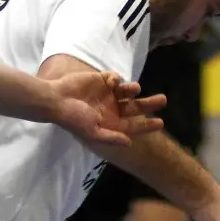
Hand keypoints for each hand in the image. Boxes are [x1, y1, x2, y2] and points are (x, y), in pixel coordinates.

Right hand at [47, 71, 166, 146]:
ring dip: (133, 89)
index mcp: (110, 123)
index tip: (161, 123)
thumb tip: (129, 143)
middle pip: (135, 107)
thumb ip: (111, 137)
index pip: (133, 125)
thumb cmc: (73, 118)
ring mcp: (106, 94)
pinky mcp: (101, 80)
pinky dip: (117, 78)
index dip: (147, 125)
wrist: (56, 99)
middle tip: (163, 100)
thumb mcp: (92, 131)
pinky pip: (115, 78)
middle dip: (149, 104)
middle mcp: (111, 109)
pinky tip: (112, 81)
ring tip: (134, 89)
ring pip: (127, 91)